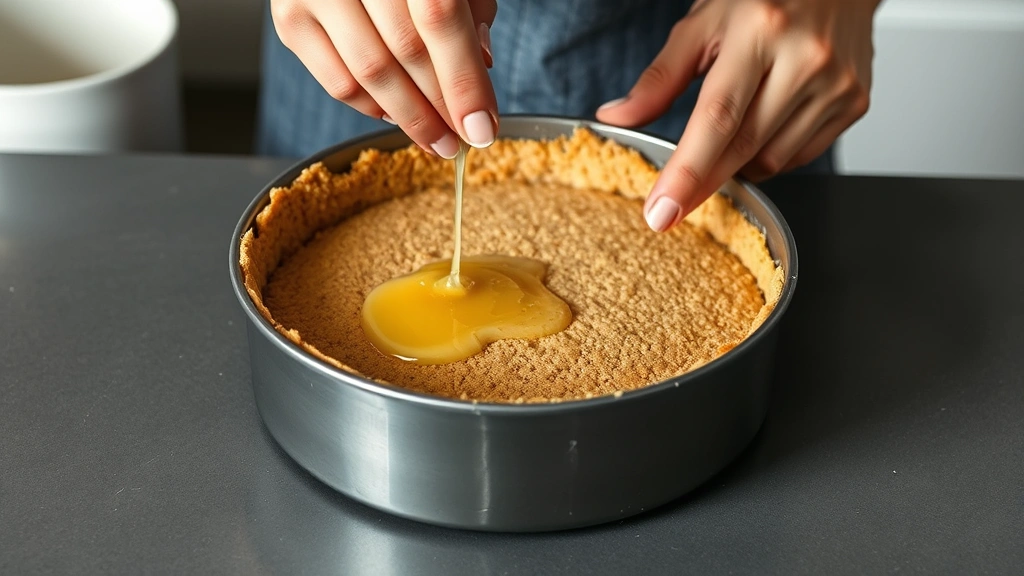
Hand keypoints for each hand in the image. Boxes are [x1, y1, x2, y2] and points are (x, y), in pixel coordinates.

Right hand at [270, 0, 497, 157]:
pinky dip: (373, 108)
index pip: (440, 20)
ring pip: (370, 74)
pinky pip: (338, 82)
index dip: (464, 81)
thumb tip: (482, 63)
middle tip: (461, 139)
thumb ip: (471, 7)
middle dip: (440, 108)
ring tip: (435, 139)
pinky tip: (397, 114)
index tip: (481, 128)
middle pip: (405, 51)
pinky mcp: (291, 19)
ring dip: (409, 117)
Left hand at [597, 0, 877, 231]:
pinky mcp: (855, 102)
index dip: (687, 171)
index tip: (662, 211)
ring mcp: (837, 83)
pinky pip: (801, 155)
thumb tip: (617, 116)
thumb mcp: (703, 23)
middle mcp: (806, 58)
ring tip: (727, 136)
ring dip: (738, 164)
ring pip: (772, 159)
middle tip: (671, 205)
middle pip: (743, 145)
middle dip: (702, 183)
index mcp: (761, 30)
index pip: (717, 117)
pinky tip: (763, 128)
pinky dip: (771, 155)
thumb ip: (660, 77)